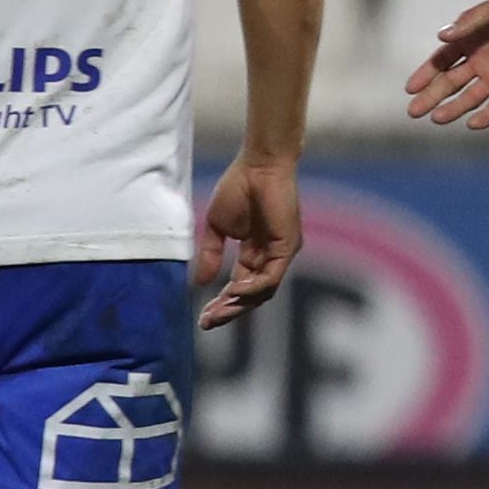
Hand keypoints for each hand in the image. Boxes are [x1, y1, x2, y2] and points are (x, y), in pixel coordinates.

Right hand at [196, 153, 303, 330]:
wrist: (258, 165)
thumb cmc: (239, 188)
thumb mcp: (217, 227)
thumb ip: (211, 254)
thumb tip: (201, 284)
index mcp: (255, 253)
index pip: (240, 286)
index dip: (222, 302)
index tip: (202, 316)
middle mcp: (270, 257)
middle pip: (251, 295)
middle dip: (228, 310)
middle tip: (206, 322)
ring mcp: (281, 253)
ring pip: (262, 291)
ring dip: (238, 304)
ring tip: (216, 313)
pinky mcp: (288, 246)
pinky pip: (271, 277)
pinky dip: (252, 287)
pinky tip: (232, 291)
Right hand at [405, 0, 488, 133]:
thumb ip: (473, 21)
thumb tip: (440, 37)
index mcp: (477, 36)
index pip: (444, 58)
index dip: (427, 72)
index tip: (411, 87)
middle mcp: (486, 57)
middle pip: (452, 81)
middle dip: (432, 95)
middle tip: (412, 112)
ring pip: (472, 96)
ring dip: (454, 108)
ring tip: (435, 120)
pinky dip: (487, 116)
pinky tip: (471, 124)